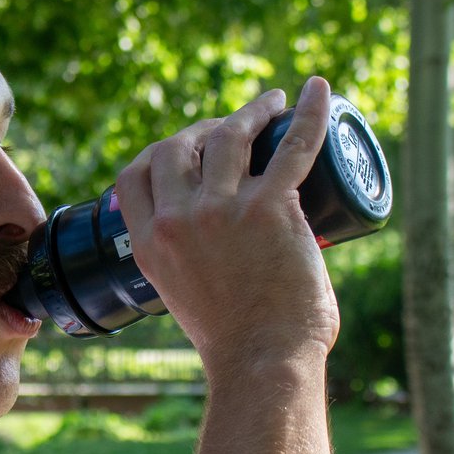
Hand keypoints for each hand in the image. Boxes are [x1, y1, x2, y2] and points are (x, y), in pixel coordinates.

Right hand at [113, 77, 341, 372]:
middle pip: (177, 146)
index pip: (133, 176)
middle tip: (234, 125)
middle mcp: (176, 220)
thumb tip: (211, 251)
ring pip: (228, 135)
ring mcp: (221, 210)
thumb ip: (184, 266)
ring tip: (271, 103)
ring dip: (250, 112)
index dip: (158, 153)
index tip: (185, 149)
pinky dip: (310, 112)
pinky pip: (293, 144)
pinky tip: (319, 90)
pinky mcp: (270, 208)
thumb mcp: (180, 297)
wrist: (263, 363)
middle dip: (202, 127)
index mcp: (148, 244)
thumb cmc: (235, 343)